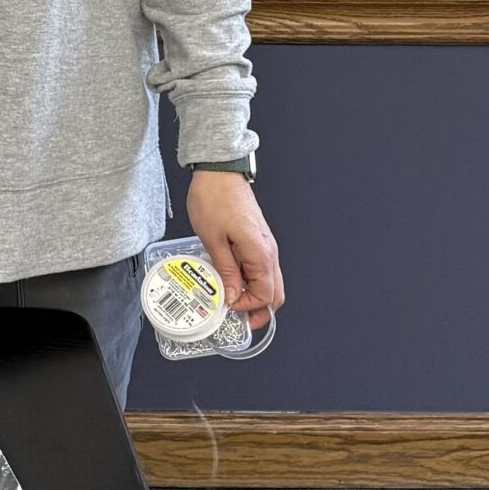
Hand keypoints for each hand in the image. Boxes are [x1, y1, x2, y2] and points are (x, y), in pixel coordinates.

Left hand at [186, 169, 283, 329]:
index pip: (266, 295)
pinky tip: (231, 281)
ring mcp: (265, 245)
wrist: (219, 171)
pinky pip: (261, 268)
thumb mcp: (212, 239)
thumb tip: (232, 298)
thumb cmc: (214, 199)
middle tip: (236, 318)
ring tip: (231, 301)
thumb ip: (225, 271)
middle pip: (276, 293)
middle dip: (258, 310)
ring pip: (270, 282)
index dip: (248, 307)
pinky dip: (251, 281)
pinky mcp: (258, 240)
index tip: (227, 307)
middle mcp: (269, 251)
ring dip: (254, 296)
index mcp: (260, 253)